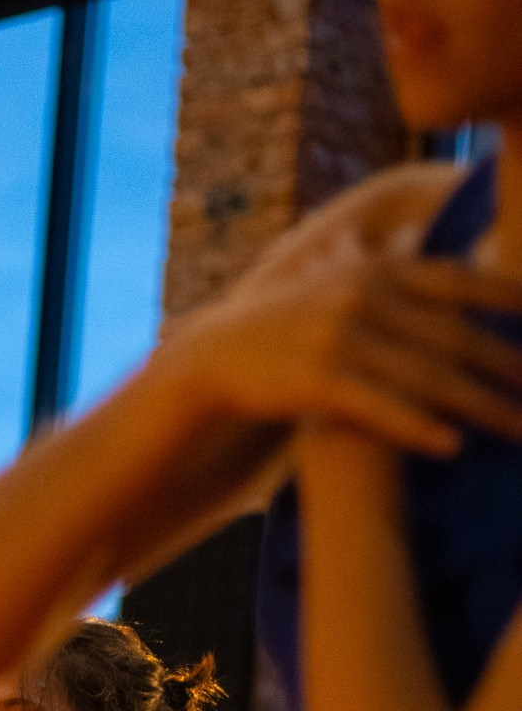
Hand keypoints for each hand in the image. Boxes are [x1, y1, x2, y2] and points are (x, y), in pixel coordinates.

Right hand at [168, 225, 521, 458]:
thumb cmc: (290, 325)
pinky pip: (381, 407)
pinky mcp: (319, 379)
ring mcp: (342, 338)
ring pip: (428, 376)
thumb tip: (446, 263)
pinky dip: (418, 427)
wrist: (218, 354)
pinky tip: (451, 446)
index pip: (460, 282)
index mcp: (378, 270)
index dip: (509, 302)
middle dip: (508, 366)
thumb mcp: (341, 284)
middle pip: (455, 336)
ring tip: (519, 431)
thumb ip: (392, 275)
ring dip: (481, 407)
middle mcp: (365, 296)